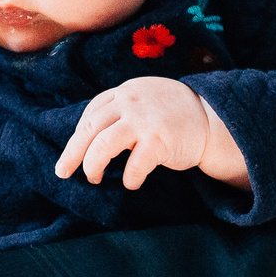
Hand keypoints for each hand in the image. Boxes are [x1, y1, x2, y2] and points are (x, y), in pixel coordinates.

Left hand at [54, 77, 248, 190]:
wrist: (212, 118)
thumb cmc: (174, 114)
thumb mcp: (144, 100)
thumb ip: (120, 110)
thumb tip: (90, 135)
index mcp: (124, 93)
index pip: (91, 115)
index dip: (78, 137)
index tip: (72, 153)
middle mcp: (130, 103)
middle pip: (89, 130)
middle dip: (73, 153)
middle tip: (63, 171)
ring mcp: (144, 121)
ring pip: (102, 146)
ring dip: (93, 165)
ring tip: (94, 177)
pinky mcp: (158, 140)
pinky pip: (133, 165)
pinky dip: (129, 178)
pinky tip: (131, 183)